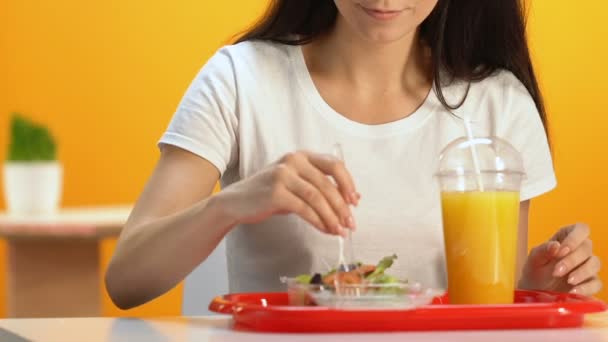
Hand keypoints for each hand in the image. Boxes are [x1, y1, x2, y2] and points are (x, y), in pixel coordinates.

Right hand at [215, 151, 358, 235]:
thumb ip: (318, 187)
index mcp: (301, 155)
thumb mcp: (295, 184)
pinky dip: (319, 222)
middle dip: (342, 207)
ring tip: (341, 231)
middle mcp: (293, 161)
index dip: (348, 183)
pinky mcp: (276, 193)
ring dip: (333, 217)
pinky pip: (305, 209)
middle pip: (327, 184)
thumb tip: (350, 201)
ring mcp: (283, 175)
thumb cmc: (268, 194)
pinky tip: (326, 230)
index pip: (334, 164)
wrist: (236, 203)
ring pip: (318, 197)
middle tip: (351, 223)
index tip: (355, 201)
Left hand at [519, 223, 601, 295]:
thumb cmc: (535, 271)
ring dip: (582, 272)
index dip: (574, 238)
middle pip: (587, 247)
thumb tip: (556, 245)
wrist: (534, 292)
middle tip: (556, 271)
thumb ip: (544, 250)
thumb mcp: (534, 259)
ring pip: (595, 263)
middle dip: (572, 260)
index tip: (562, 251)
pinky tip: (573, 292)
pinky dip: (586, 288)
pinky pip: (596, 283)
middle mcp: (579, 250)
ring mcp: (586, 266)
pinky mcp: (590, 283)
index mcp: (566, 238)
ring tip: (568, 281)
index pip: (580, 229)